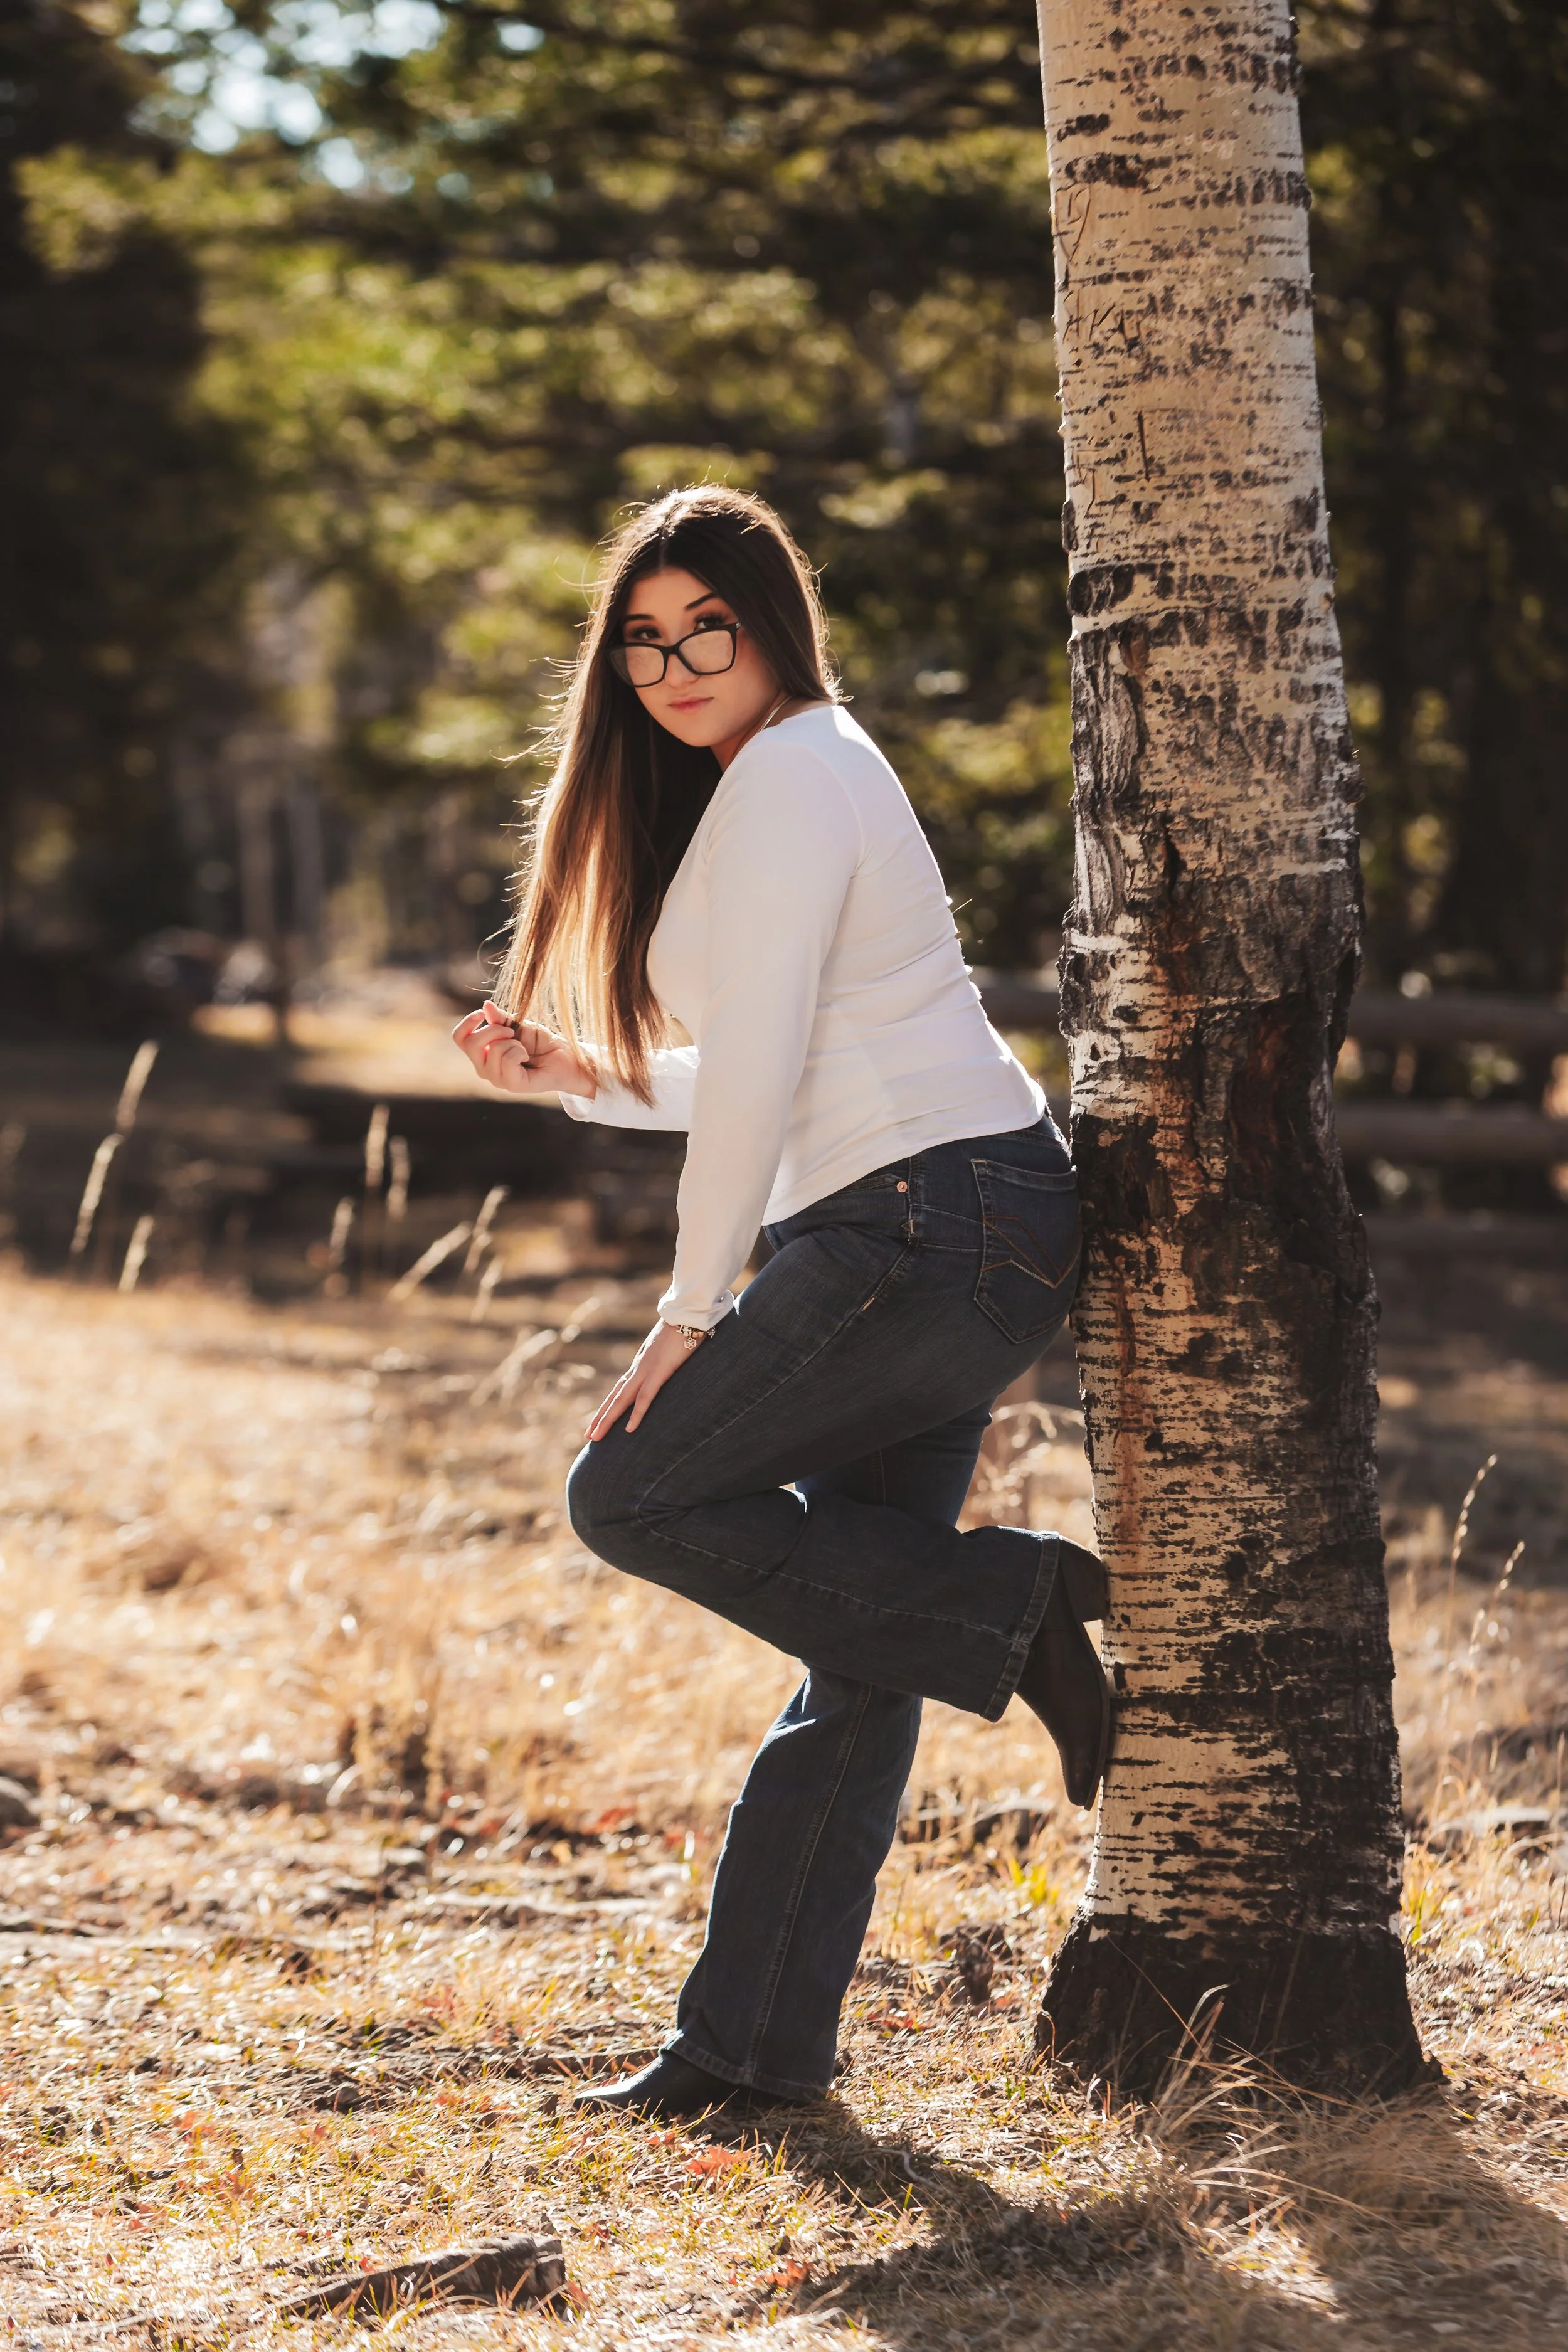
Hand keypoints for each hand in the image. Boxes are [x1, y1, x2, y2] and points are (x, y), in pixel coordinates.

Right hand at [451, 1000, 596, 1099]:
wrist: (564, 1056)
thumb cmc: (540, 1042)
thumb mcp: (517, 1025)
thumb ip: (500, 1019)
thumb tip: (486, 1006)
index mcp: (482, 1053)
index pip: (459, 1038)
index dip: (467, 1023)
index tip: (482, 1013)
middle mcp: (484, 1068)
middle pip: (471, 1044)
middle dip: (493, 1030)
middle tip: (512, 1031)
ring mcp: (497, 1079)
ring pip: (494, 1050)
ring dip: (513, 1042)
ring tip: (524, 1048)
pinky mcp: (512, 1086)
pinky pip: (508, 1060)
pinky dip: (519, 1052)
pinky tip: (527, 1057)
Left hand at [585, 1319, 705, 1439]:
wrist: (687, 1312)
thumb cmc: (683, 1326)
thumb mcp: (670, 1346)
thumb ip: (665, 1356)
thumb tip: (668, 1361)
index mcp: (641, 1363)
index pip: (620, 1389)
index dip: (608, 1405)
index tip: (598, 1421)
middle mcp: (638, 1368)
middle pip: (615, 1397)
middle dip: (600, 1417)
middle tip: (588, 1436)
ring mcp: (646, 1369)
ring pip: (622, 1400)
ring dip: (608, 1419)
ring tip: (595, 1437)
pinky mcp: (659, 1371)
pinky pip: (645, 1397)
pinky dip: (637, 1413)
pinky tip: (629, 1429)